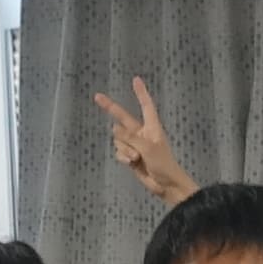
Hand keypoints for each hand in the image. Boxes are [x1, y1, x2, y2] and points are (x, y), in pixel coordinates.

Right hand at [94, 75, 194, 202]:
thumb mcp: (148, 147)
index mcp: (152, 127)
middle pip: (123, 117)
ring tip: (136, 158)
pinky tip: (132, 163)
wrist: (165, 184)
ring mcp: (135, 144)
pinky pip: (119, 152)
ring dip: (125, 149)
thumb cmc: (163, 163)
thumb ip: (131, 137)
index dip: (140, 92)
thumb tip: (115, 129)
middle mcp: (141, 133)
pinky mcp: (130, 156)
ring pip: (119, 139)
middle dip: (110, 108)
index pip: (146, 105)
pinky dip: (124, 157)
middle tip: (97, 96)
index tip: (136, 79)